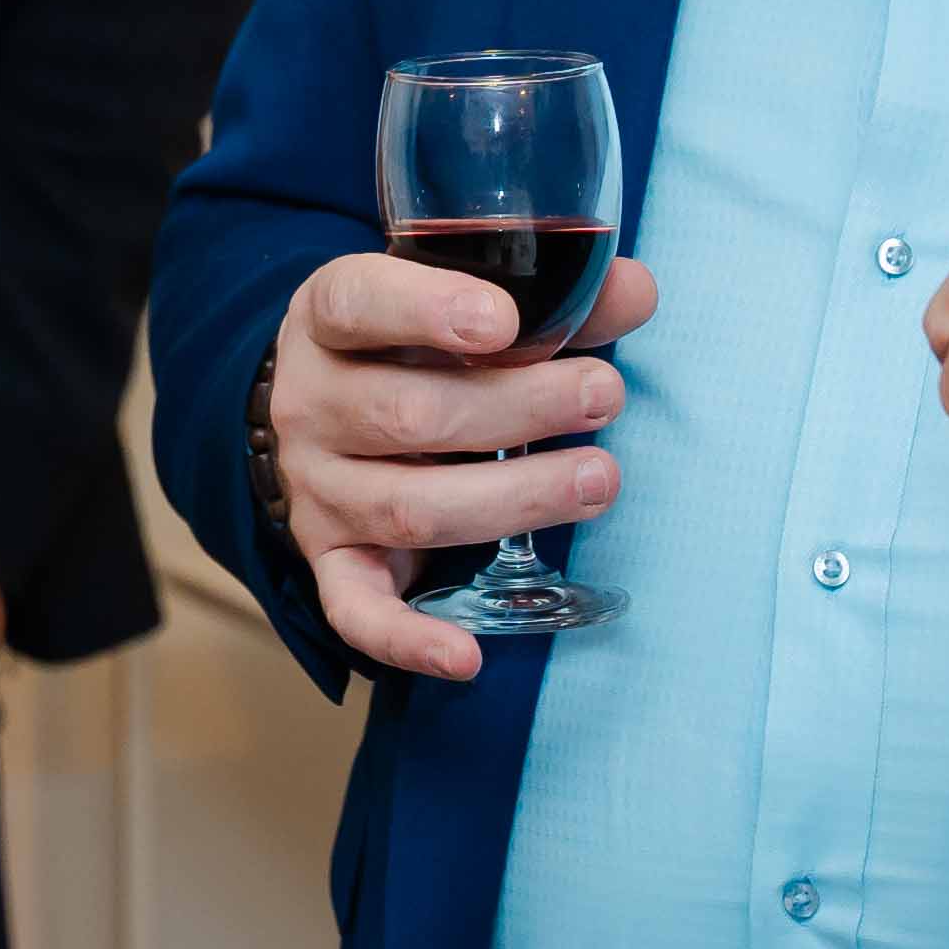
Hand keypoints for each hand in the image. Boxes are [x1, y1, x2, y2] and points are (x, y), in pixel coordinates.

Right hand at [263, 247, 663, 686]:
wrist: (317, 409)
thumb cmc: (406, 346)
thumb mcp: (454, 304)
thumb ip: (548, 299)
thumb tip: (639, 290)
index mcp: (327, 317)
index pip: (359, 303)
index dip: (427, 310)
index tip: (505, 320)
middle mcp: (310, 406)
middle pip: (408, 415)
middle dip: (518, 408)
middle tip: (605, 396)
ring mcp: (316, 491)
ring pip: (408, 508)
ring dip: (512, 499)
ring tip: (599, 479)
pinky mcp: (330, 562)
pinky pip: (356, 610)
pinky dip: (408, 640)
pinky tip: (467, 657)